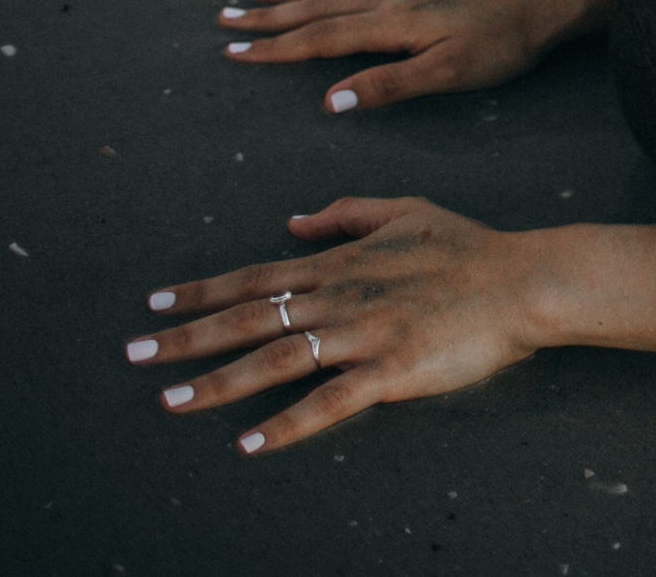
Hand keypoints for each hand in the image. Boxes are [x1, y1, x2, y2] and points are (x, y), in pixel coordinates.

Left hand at [124, 199, 555, 452]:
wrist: (523, 281)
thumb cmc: (469, 247)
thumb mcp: (406, 210)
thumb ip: (348, 214)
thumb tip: (294, 221)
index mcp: (342, 264)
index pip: (257, 277)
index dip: (204, 291)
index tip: (156, 304)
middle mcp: (341, 296)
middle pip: (249, 317)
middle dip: (186, 338)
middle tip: (132, 355)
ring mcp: (363, 334)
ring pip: (276, 358)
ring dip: (218, 382)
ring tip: (169, 402)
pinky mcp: (390, 370)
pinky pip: (328, 403)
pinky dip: (285, 424)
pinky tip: (249, 444)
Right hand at [220, 0, 615, 112]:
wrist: (546, 0)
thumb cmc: (503, 44)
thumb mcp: (450, 74)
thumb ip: (388, 86)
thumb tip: (328, 101)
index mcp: (391, 23)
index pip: (320, 38)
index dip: (276, 48)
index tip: (235, 51)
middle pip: (318, 6)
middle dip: (270, 15)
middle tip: (225, 17)